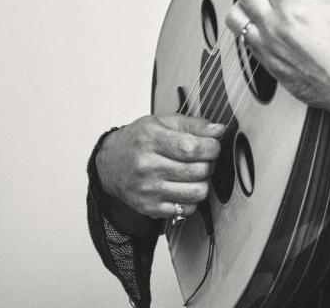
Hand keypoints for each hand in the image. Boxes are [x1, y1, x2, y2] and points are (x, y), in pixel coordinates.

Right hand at [96, 114, 224, 219]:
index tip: (213, 145)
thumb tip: (219, 130)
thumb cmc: (138, 141)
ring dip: (203, 181)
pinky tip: (184, 186)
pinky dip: (192, 198)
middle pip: (199, 170)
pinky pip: (187, 208)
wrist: (110, 164)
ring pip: (197, 192)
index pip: (193, 148)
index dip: (212, 147)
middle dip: (210, 162)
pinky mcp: (150, 208)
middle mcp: (147, 166)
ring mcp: (148, 190)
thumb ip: (194, 125)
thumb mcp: (163, 122)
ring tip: (195, 172)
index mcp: (151, 140)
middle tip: (203, 158)